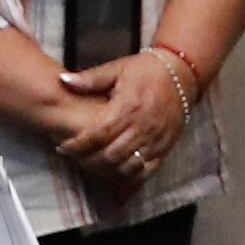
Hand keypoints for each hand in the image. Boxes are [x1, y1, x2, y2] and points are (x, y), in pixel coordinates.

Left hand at [50, 50, 189, 181]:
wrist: (181, 75)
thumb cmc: (145, 71)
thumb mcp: (117, 69)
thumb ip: (90, 79)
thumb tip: (63, 79)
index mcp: (128, 106)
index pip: (98, 134)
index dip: (78, 145)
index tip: (63, 147)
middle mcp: (143, 126)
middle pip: (111, 155)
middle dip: (88, 160)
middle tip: (73, 158)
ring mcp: (156, 139)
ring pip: (127, 166)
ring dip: (106, 170)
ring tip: (90, 164)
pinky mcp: (165, 147)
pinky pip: (146, 170)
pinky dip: (129, 175)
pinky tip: (114, 171)